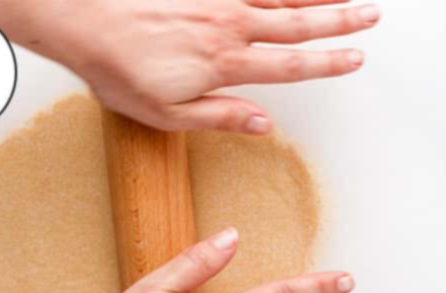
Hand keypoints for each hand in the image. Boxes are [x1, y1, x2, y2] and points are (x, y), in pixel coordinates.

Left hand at [0, 0, 379, 133]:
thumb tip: (264, 124)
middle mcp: (228, 25)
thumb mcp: (166, 113)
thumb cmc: (114, 65)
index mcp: (225, 64)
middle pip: (297, 21)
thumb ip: (220, 116)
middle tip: (371, 15)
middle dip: (339, 20)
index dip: (328, 63)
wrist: (74, 15)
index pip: (291, 65)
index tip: (356, 58)